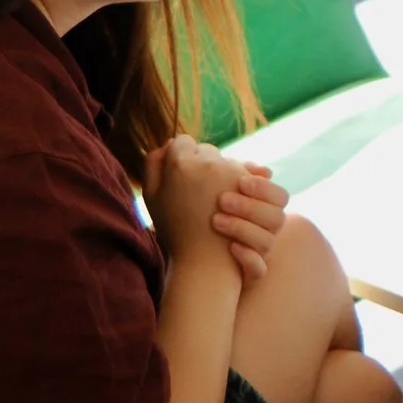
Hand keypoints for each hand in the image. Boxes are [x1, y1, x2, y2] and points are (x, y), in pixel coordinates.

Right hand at [142, 136, 250, 269]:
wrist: (206, 260)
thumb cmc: (175, 231)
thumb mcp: (152, 197)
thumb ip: (154, 164)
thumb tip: (166, 143)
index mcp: (180, 164)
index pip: (182, 142)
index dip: (180, 157)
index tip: (181, 176)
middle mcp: (208, 163)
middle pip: (205, 150)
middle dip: (202, 165)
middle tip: (197, 191)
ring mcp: (232, 172)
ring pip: (227, 161)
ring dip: (223, 174)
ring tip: (216, 200)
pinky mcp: (250, 184)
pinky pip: (246, 172)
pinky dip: (243, 183)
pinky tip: (235, 200)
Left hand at [208, 164, 288, 282]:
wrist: (192, 261)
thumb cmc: (204, 220)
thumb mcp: (217, 193)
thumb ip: (232, 175)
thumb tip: (261, 170)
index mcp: (264, 211)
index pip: (281, 196)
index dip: (265, 188)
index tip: (240, 181)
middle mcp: (267, 233)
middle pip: (277, 218)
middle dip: (250, 207)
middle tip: (222, 200)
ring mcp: (260, 255)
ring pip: (267, 242)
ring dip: (243, 228)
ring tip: (215, 221)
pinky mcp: (249, 275)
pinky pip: (259, 269)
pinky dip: (248, 257)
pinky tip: (230, 248)